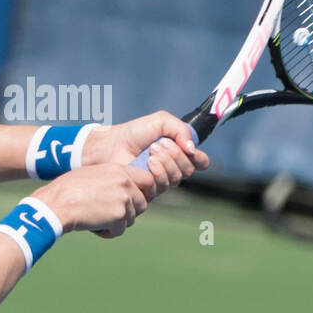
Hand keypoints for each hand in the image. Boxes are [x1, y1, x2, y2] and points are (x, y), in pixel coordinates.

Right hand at [30, 164, 149, 237]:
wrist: (57, 203)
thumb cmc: (67, 189)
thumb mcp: (93, 174)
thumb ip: (112, 180)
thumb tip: (124, 191)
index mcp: (119, 169)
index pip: (148, 181)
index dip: (143, 193)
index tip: (134, 201)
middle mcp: (125, 182)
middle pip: (142, 204)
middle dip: (129, 212)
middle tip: (110, 215)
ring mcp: (123, 199)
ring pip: (131, 219)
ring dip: (116, 223)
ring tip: (97, 219)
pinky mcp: (118, 216)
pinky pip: (120, 230)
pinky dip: (108, 232)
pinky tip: (94, 226)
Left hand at [80, 112, 210, 199]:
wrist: (112, 145)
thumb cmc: (134, 133)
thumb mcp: (161, 121)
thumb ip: (182, 130)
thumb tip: (193, 150)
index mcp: (178, 153)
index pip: (200, 162)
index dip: (200, 158)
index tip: (189, 149)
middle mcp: (172, 168)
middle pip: (189, 169)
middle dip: (176, 154)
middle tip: (159, 144)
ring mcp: (161, 181)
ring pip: (177, 178)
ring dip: (166, 160)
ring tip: (151, 151)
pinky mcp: (150, 191)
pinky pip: (164, 185)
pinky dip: (158, 170)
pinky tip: (147, 162)